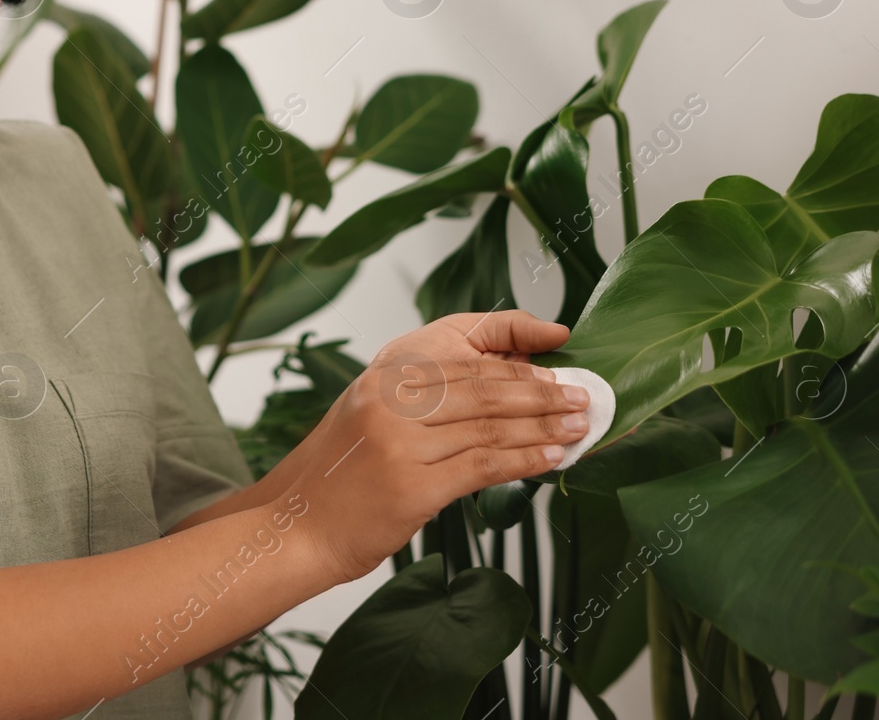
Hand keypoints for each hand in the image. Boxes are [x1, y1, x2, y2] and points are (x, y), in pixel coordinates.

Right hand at [286, 310, 587, 584]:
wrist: (296, 527)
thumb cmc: (343, 473)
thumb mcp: (373, 412)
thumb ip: (426, 393)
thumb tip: (505, 386)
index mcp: (384, 373)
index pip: (465, 351)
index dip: (518, 351)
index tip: (558, 354)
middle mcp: (389, 399)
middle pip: (484, 387)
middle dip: (541, 391)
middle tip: (582, 396)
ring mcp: (399, 442)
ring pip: (489, 425)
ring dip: (543, 426)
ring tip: (578, 427)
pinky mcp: (411, 486)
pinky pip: (482, 466)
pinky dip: (524, 462)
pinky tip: (551, 460)